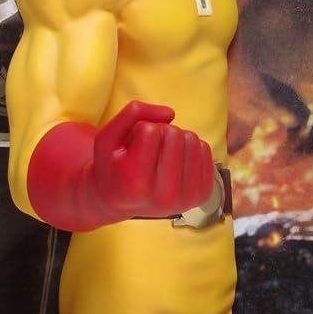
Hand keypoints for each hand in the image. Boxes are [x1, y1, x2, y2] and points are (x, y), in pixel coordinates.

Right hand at [26, 99, 214, 230]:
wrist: (114, 201)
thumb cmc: (107, 164)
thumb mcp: (106, 137)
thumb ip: (132, 114)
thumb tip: (170, 113)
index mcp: (135, 183)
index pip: (154, 131)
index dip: (140, 128)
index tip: (130, 146)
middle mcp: (161, 198)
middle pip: (174, 135)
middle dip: (159, 133)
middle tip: (143, 151)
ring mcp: (183, 200)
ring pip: (191, 141)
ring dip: (175, 140)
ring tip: (157, 156)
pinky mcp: (199, 197)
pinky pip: (206, 154)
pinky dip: (192, 149)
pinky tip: (174, 159)